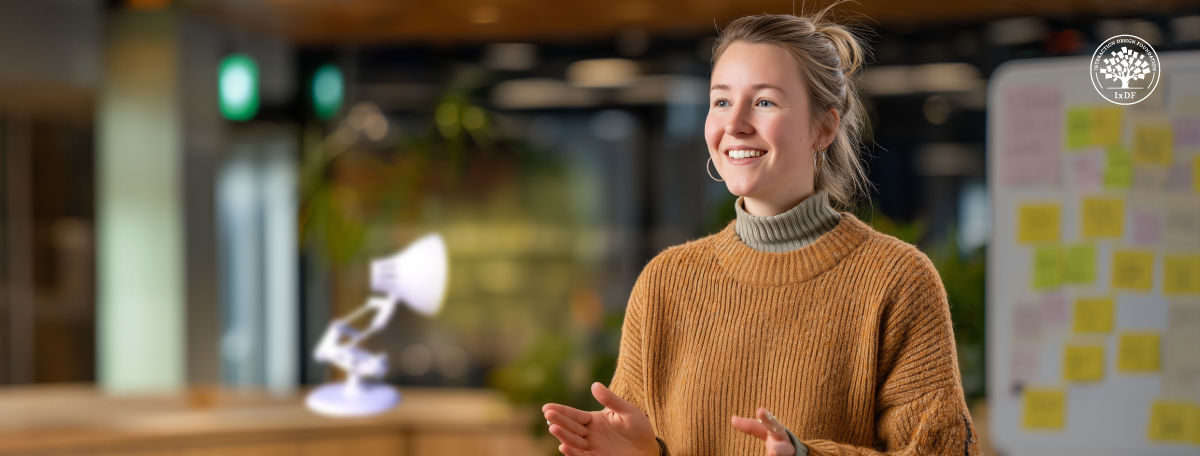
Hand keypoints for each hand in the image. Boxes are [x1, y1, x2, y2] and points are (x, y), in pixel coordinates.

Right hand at [542, 382, 659, 455]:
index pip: (574, 415)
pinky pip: (582, 455)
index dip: (561, 411)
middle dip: (559, 420)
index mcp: (594, 420)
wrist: (648, 449)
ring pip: (574, 441)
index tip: (547, 407)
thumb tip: (594, 385)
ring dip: (563, 435)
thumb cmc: (639, 428)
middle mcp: (590, 433)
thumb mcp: (627, 411)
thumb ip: (611, 400)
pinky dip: (573, 453)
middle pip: (571, 427)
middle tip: (547, 414)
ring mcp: (592, 447)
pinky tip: (564, 446)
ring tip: (553, 428)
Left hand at [731, 408, 795, 455]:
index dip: (767, 419)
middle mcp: (786, 447)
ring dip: (778, 455)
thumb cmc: (776, 440)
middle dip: (779, 450)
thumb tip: (733, 418)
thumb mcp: (766, 432)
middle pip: (784, 449)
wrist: (795, 453)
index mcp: (779, 434)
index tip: (760, 412)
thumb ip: (751, 426)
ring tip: (772, 455)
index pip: (773, 425)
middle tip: (772, 452)